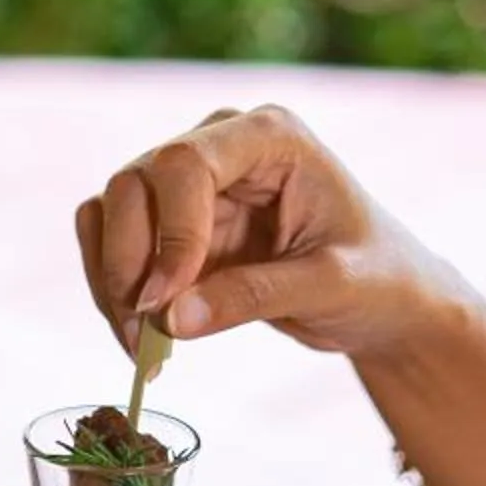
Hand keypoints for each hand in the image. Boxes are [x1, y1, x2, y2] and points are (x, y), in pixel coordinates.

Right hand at [73, 105, 470, 363]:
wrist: (377, 297)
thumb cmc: (376, 278)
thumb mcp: (331, 287)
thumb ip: (255, 296)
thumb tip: (170, 320)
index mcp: (269, 137)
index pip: (184, 163)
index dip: (168, 233)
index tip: (167, 304)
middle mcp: (218, 146)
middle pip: (132, 185)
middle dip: (128, 265)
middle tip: (147, 336)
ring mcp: (186, 185)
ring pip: (107, 214)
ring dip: (111, 283)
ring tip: (143, 348)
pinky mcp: (166, 224)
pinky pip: (110, 247)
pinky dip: (111, 292)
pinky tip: (143, 338)